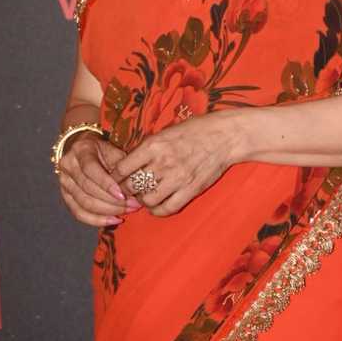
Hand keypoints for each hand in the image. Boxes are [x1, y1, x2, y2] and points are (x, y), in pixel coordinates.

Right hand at [57, 133, 143, 226]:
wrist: (84, 150)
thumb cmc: (103, 149)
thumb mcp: (112, 149)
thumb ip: (120, 165)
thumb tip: (133, 185)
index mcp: (80, 150)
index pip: (90, 169)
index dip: (106, 184)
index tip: (123, 195)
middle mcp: (68, 166)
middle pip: (88, 189)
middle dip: (112, 201)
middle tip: (132, 205)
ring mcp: (64, 183)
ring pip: (84, 203)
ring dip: (108, 211)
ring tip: (127, 211)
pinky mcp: (66, 197)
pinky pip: (79, 213)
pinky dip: (97, 220)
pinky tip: (113, 220)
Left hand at [111, 111, 239, 216]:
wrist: (225, 136)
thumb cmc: (196, 129)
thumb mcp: (167, 131)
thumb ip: (149, 147)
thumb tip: (130, 161)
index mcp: (153, 145)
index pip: (122, 168)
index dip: (116, 176)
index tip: (117, 178)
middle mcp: (162, 162)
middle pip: (132, 186)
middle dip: (127, 190)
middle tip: (128, 190)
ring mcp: (176, 178)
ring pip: (147, 200)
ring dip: (142, 200)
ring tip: (144, 196)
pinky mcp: (189, 190)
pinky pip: (166, 208)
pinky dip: (158, 210)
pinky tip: (157, 205)